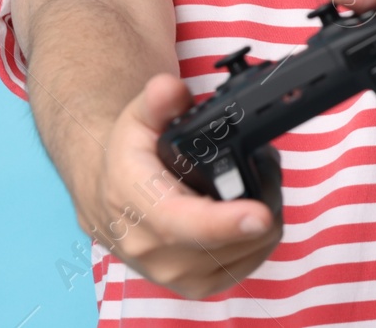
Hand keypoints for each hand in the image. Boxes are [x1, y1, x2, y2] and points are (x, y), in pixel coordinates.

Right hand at [80, 73, 282, 298]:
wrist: (108, 192)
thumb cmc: (129, 154)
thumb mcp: (137, 117)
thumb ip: (158, 101)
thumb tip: (170, 90)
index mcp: (132, 203)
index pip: (179, 223)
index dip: (223, 222)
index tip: (261, 215)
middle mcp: (148, 247)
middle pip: (223, 241)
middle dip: (261, 203)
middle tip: (267, 166)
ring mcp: (170, 272)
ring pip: (241, 254)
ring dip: (263, 222)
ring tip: (257, 186)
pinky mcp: (191, 285)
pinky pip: (241, 268)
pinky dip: (257, 241)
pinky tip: (250, 214)